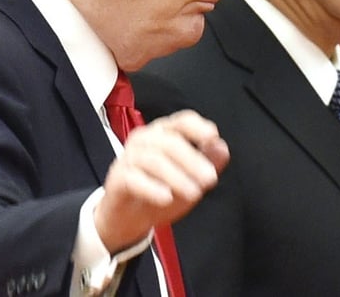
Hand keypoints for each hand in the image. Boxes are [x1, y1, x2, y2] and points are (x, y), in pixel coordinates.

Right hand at [93, 109, 229, 252]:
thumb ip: (208, 162)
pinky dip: (152, 188)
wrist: (129, 217)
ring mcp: (129, 157)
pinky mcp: (118, 178)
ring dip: (177, 177)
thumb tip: (222, 147)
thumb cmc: (162, 189)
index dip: (197, 127)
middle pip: (170, 142)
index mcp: (165, 133)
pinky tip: (166, 198)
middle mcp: (145, 139)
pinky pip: (133, 179)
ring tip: (194, 194)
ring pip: (153, 160)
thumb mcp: (192, 178)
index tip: (212, 137)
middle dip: (193, 160)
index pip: (181, 121)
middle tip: (210, 179)